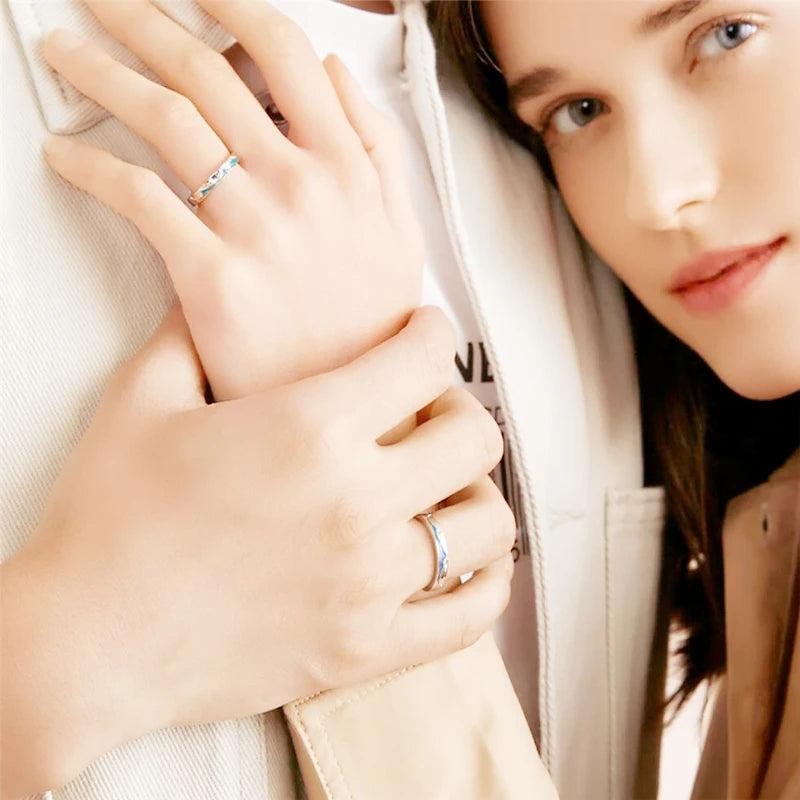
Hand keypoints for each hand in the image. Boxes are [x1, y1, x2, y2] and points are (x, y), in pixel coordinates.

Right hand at [2, 307, 513, 793]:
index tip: (421, 334)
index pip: (427, 359)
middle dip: (459, 410)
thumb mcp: (144, 399)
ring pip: (489, 525)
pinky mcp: (365, 652)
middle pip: (475, 437)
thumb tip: (221, 295)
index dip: (432, 333)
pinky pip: (469, 617)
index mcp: (311, 427)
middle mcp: (357, 502)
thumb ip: (195, 334)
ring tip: (442, 487)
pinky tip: (464, 561)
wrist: (83, 640)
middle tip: (427, 411)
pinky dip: (486, 584)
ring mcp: (369, 584)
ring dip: (476, 494)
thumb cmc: (106, 515)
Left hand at [42, 0, 424, 400]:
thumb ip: (377, 145)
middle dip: (141, 19)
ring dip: (102, 72)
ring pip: (164, 118)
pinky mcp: (212, 277)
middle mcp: (302, 184)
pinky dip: (90, 166)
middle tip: (101, 1)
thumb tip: (332, 71)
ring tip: (67, 57)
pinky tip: (64, 157)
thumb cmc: (370, 324)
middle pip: (206, 69)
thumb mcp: (402, 230)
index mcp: (347, 166)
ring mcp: (256, 228)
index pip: (281, 48)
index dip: (227, 2)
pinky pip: (138, 197)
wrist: (356, 408)